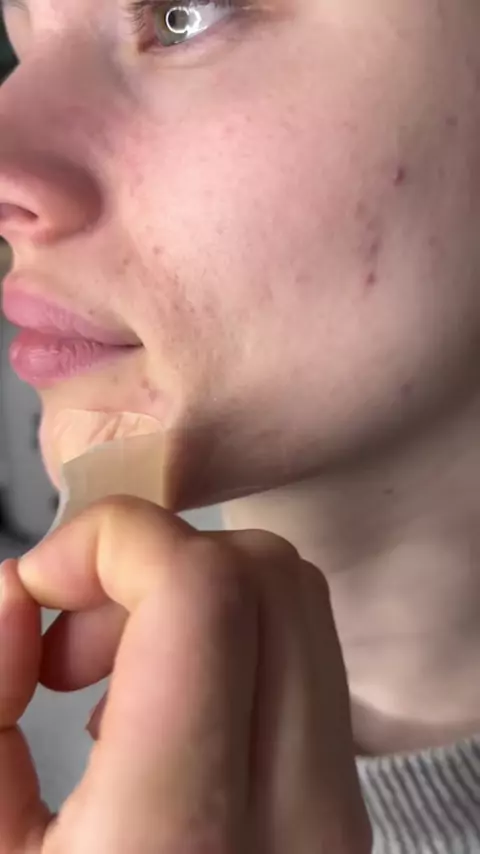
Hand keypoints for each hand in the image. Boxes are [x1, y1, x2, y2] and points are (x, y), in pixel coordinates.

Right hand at [0, 497, 371, 852]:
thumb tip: (20, 591)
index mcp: (178, 832)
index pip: (201, 590)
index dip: (115, 540)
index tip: (48, 580)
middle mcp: (291, 818)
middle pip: (266, 573)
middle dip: (154, 561)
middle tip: (75, 631)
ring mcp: (337, 811)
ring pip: (299, 604)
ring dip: (191, 596)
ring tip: (110, 673)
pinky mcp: (345, 807)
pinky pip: (305, 661)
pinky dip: (227, 640)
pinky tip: (159, 708)